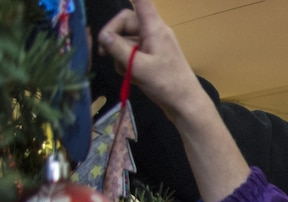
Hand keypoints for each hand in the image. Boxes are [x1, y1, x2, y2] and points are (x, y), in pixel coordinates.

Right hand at [96, 0, 203, 123]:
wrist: (185, 105)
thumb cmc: (167, 84)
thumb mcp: (139, 67)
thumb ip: (119, 49)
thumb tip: (103, 35)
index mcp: (155, 29)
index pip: (142, 2)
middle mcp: (154, 33)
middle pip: (126, 22)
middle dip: (113, 36)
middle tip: (102, 52)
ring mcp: (152, 46)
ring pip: (126, 41)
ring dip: (120, 55)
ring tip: (127, 72)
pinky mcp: (151, 59)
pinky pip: (132, 54)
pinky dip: (127, 63)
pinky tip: (132, 77)